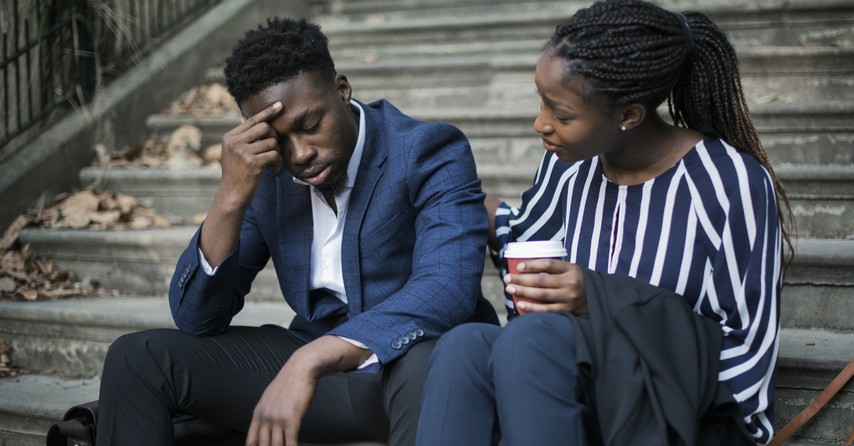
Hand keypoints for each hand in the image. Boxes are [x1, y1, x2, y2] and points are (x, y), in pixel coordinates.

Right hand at [218, 101, 283, 207]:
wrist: (232, 194)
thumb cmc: (237, 173)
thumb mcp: (234, 152)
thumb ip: (243, 137)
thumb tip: (256, 120)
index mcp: (229, 137)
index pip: (251, 120)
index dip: (267, 112)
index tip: (280, 105)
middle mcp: (234, 142)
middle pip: (264, 128)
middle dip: (274, 137)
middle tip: (273, 149)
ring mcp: (242, 152)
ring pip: (271, 142)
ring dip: (276, 153)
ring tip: (272, 164)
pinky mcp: (253, 163)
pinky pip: (274, 155)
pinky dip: (277, 163)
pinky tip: (273, 170)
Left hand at [245, 336, 371, 445]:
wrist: (301, 368)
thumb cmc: (289, 382)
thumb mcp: (270, 397)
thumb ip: (267, 412)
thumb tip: (268, 426)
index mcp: (258, 413)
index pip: (251, 441)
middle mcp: (265, 418)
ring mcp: (277, 419)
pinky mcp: (291, 419)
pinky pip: (291, 441)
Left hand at [504, 260, 587, 314]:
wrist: (598, 298)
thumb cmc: (577, 281)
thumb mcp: (571, 269)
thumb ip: (555, 269)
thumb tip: (527, 267)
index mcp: (571, 269)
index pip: (548, 265)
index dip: (532, 265)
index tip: (518, 266)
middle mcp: (570, 283)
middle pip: (541, 280)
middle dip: (521, 279)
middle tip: (507, 278)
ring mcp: (569, 297)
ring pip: (541, 295)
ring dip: (523, 292)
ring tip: (510, 289)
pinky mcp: (567, 310)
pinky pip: (547, 309)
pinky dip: (532, 308)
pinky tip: (520, 304)